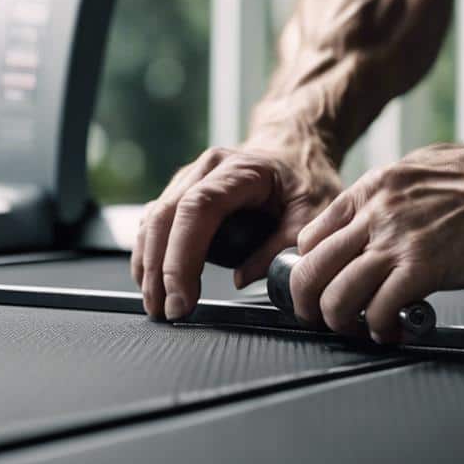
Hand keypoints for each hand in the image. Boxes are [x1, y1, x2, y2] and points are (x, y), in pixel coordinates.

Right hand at [131, 136, 340, 320]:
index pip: (198, 209)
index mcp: (240, 170)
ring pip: (154, 220)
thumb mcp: (314, 214)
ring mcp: (190, 178)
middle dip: (159, 269)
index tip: (182, 295)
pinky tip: (154, 282)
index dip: (183, 255)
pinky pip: (156, 222)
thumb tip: (243, 278)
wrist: (296, 153)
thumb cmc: (307, 180)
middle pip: (166, 216)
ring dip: (149, 265)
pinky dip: (151, 253)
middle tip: (165, 310)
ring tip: (157, 304)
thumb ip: (284, 247)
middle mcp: (207, 168)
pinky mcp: (182, 192)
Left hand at [291, 135, 463, 342]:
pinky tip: (392, 330)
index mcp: (375, 187)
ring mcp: (399, 240)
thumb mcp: (424, 171)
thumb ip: (391, 197)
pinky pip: (380, 310)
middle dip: (310, 303)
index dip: (311, 268)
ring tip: (358, 328)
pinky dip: (380, 328)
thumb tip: (376, 222)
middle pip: (312, 268)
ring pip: (338, 295)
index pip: (311, 235)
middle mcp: (378, 212)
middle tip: (323, 318)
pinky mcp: (425, 268)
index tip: (321, 285)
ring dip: (341, 322)